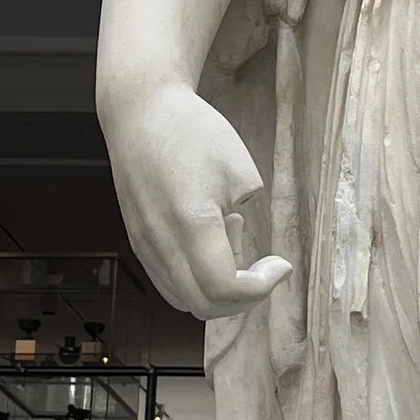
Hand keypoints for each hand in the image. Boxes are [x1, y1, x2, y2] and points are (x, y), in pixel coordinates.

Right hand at [103, 79, 291, 319]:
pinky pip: (169, 282)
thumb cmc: (191, 132)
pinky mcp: (139, 242)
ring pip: (184, 300)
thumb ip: (247, 215)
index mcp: (191, 222)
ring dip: (217, 290)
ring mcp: (145, 245)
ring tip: (230, 242)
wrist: (140, 112)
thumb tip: (238, 247)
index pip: (224, 288)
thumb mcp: (241, 170)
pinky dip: (197, 280)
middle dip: (242, 298)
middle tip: (264, 270)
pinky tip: (208, 241)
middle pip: (204, 306)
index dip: (260, 288)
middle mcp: (161, 242)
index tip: (281, 264)